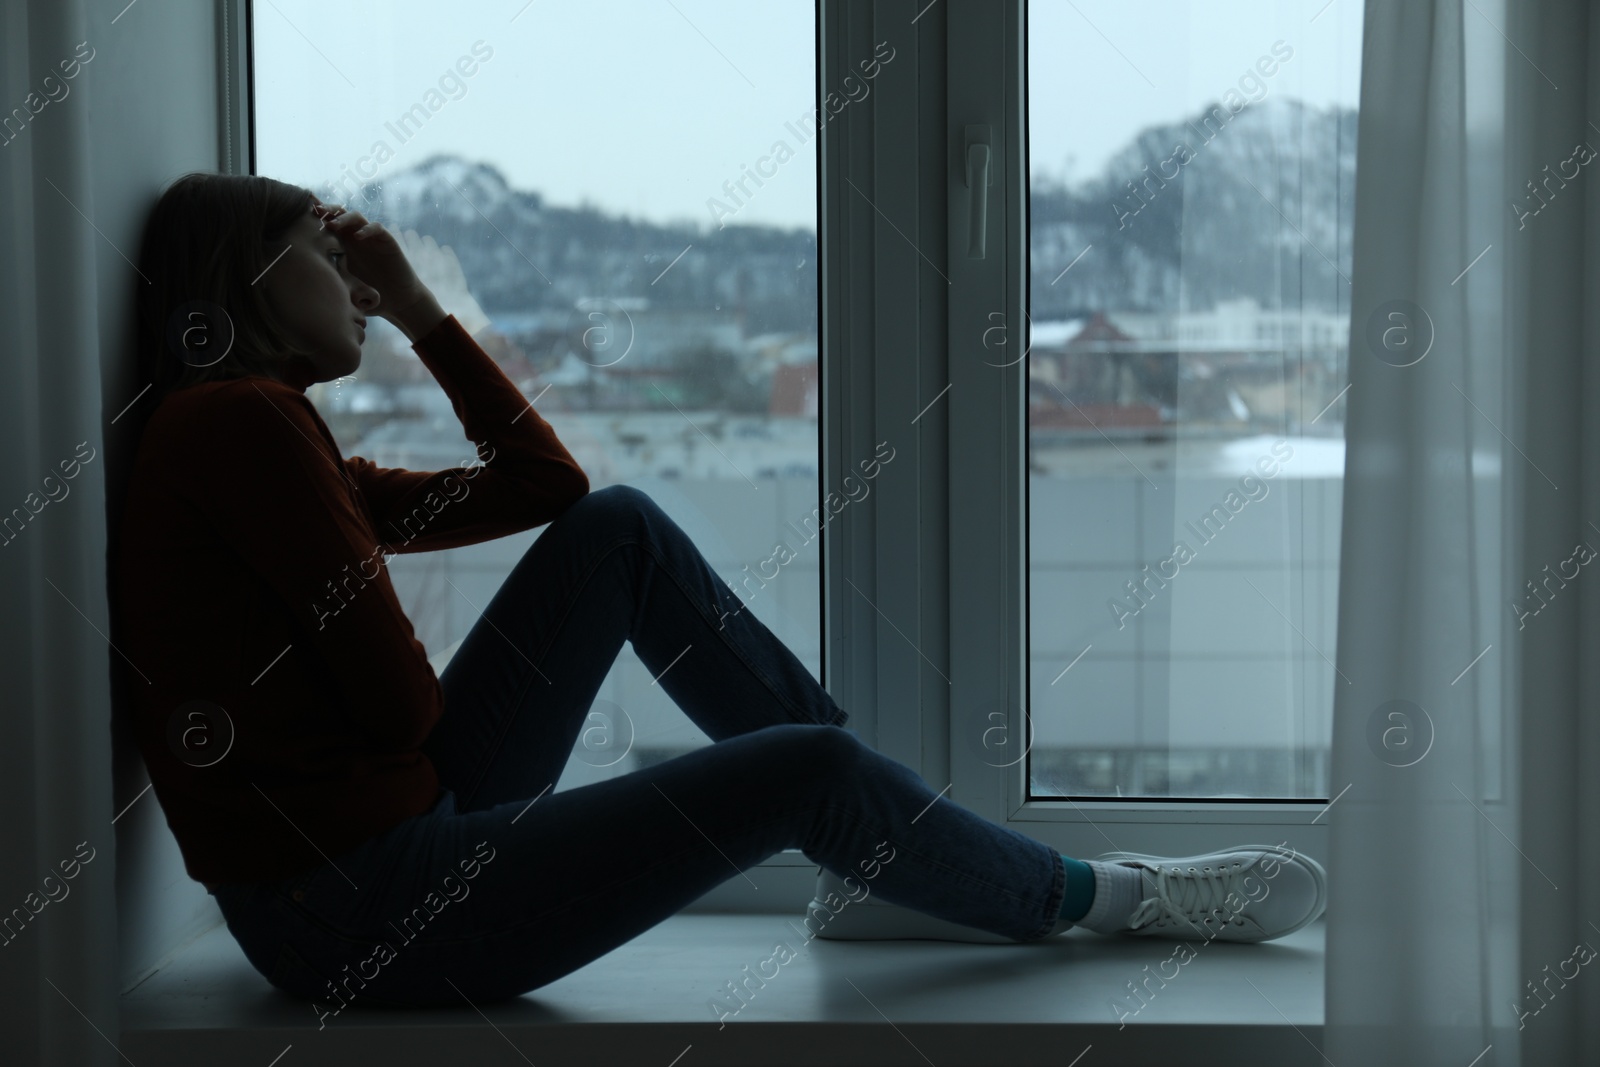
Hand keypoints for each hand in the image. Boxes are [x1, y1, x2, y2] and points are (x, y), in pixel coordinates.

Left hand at [310, 199, 434, 327]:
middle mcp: (355, 237)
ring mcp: (371, 238)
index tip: (296, 210)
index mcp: (342, 244)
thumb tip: (299, 281)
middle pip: (339, 213)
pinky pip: (376, 228)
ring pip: (356, 217)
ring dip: (343, 218)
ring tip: (332, 225)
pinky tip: (357, 237)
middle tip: (313, 211)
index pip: (326, 223)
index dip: (314, 215)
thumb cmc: (368, 295)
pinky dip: (366, 229)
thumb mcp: (343, 285)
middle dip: (326, 210)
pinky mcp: (387, 241)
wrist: (397, 301)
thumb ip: (328, 278)